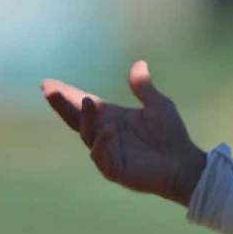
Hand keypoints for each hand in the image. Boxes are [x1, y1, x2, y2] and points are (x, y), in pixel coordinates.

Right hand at [41, 60, 205, 206]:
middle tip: (49, 90)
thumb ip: (144, 87)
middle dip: (62, 104)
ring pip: (87, 135)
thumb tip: (139, 64)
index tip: (48, 83)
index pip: (83, 104)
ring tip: (88, 102)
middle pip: (76, 118)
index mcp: (110, 118)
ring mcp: (107, 152)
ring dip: (86, 118)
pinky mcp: (114, 169)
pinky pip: (101, 156)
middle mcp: (104, 134)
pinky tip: (108, 130)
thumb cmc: (171, 135)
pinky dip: (102, 143)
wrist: (184, 164)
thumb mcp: (158, 105)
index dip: (66, 94)